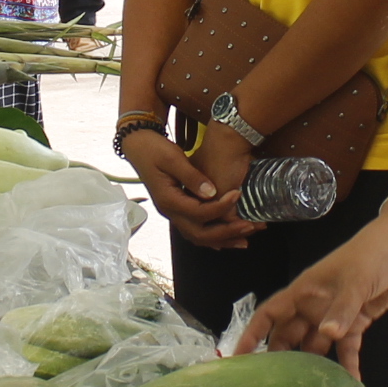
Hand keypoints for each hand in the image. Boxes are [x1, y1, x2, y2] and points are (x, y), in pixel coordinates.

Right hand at [124, 126, 250, 249]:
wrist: (138, 147)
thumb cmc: (154, 149)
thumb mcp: (173, 158)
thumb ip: (192, 176)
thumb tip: (211, 193)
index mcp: (169, 200)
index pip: (199, 212)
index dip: (221, 206)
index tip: (238, 194)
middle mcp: (170, 212)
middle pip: (199, 233)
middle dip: (226, 233)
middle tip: (249, 227)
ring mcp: (172, 213)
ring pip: (197, 236)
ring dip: (221, 240)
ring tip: (244, 239)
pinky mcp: (177, 210)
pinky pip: (194, 230)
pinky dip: (211, 237)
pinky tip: (226, 239)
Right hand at [239, 205, 387, 371]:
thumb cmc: (370, 256)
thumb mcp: (355, 280)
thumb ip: (342, 309)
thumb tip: (327, 335)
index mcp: (303, 291)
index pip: (269, 314)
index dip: (252, 334)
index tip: (239, 356)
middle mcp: (313, 306)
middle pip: (289, 335)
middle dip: (280, 357)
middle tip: (272, 385)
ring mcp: (334, 316)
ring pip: (315, 345)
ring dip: (312, 366)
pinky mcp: (355, 323)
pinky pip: (346, 349)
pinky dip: (347, 365)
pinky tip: (349, 384)